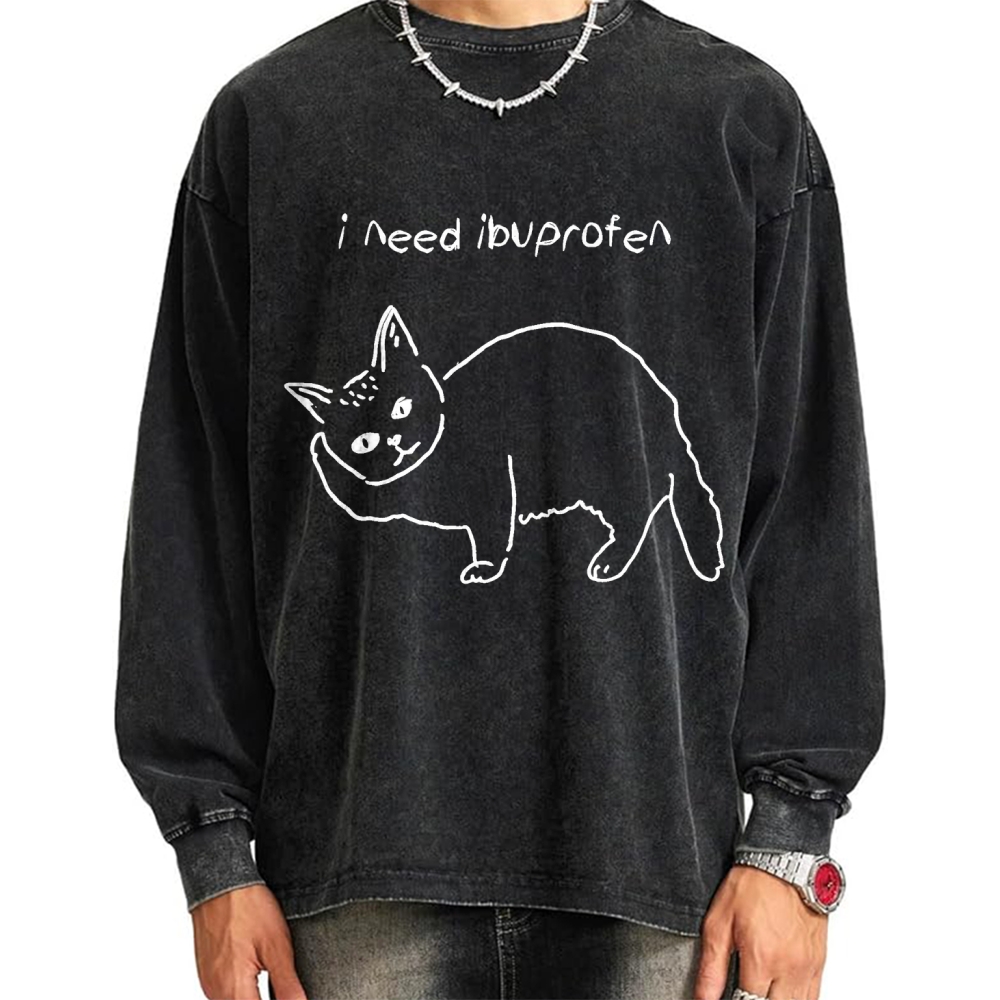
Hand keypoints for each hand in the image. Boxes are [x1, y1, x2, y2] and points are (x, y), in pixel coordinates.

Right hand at [191, 884, 306, 999]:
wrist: (220, 883)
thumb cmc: (248, 907)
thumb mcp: (277, 946)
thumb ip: (287, 985)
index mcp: (234, 990)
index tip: (291, 996)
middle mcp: (216, 992)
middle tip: (285, 989)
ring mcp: (209, 983)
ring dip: (253, 998)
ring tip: (275, 984)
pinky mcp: (208, 974)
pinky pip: (225, 995)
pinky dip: (243, 993)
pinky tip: (258, 979)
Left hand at [694, 865, 827, 999]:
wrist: (785, 862)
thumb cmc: (752, 885)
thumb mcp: (718, 922)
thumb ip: (711, 967)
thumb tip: (704, 999)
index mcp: (762, 960)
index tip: (728, 996)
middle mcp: (789, 969)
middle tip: (743, 991)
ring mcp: (808, 968)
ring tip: (759, 991)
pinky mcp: (819, 963)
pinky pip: (814, 997)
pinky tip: (781, 994)